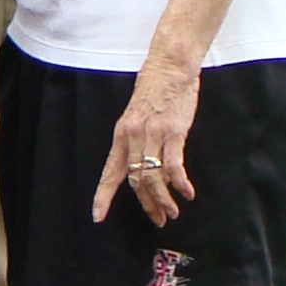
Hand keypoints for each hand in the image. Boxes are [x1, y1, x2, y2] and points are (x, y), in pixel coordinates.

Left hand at [93, 48, 201, 228]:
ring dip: (163, 200)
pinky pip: (174, 166)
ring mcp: (153, 134)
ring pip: (153, 177)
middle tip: (158, 219)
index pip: (110, 172)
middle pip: (135, 180)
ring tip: (172, 212)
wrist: (170, 66)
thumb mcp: (137, 117)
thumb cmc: (155, 90)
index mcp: (121, 134)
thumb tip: (148, 170)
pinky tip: (187, 193)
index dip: (103, 196)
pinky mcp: (173, 132)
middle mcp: (133, 136)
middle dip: (146, 204)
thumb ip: (138, 143)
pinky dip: (180, 184)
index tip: (98, 216)